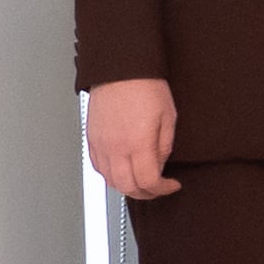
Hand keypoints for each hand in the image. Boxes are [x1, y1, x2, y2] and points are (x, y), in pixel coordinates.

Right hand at [85, 79, 179, 201]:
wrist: (120, 70)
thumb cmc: (145, 86)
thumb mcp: (168, 117)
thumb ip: (164, 145)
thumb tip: (160, 163)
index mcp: (137, 143)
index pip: (148, 181)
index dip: (163, 189)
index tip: (171, 185)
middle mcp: (115, 148)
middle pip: (126, 187)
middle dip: (145, 193)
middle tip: (157, 189)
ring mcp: (100, 144)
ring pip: (109, 180)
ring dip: (126, 187)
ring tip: (142, 182)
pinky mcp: (91, 139)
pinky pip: (97, 166)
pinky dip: (110, 175)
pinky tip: (121, 171)